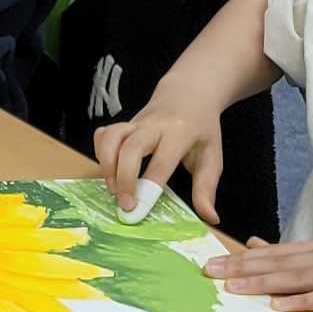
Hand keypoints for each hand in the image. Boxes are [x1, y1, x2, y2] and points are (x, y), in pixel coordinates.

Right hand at [92, 95, 226, 225]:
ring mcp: (135, 122)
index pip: (160, 162)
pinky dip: (100, 152)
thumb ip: (207, 187)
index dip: (149, 187)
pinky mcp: (124, 124)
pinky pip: (104, 134)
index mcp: (180, 132)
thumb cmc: (202, 128)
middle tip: (124, 204)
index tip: (141, 209)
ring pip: (111, 138)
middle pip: (130, 148)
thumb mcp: (212, 156)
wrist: (189, 93)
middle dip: (123, 178)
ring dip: (106, 165)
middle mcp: (154, 125)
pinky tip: (110, 169)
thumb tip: (210, 218)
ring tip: (113, 189)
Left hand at [202, 236, 312, 311]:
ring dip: (265, 284)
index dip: (242, 259)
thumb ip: (289, 261)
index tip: (212, 264)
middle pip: (282, 263)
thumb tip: (253, 244)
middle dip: (245, 268)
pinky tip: (280, 306)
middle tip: (214, 273)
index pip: (275, 253)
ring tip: (237, 289)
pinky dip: (302, 301)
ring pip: (300, 277)